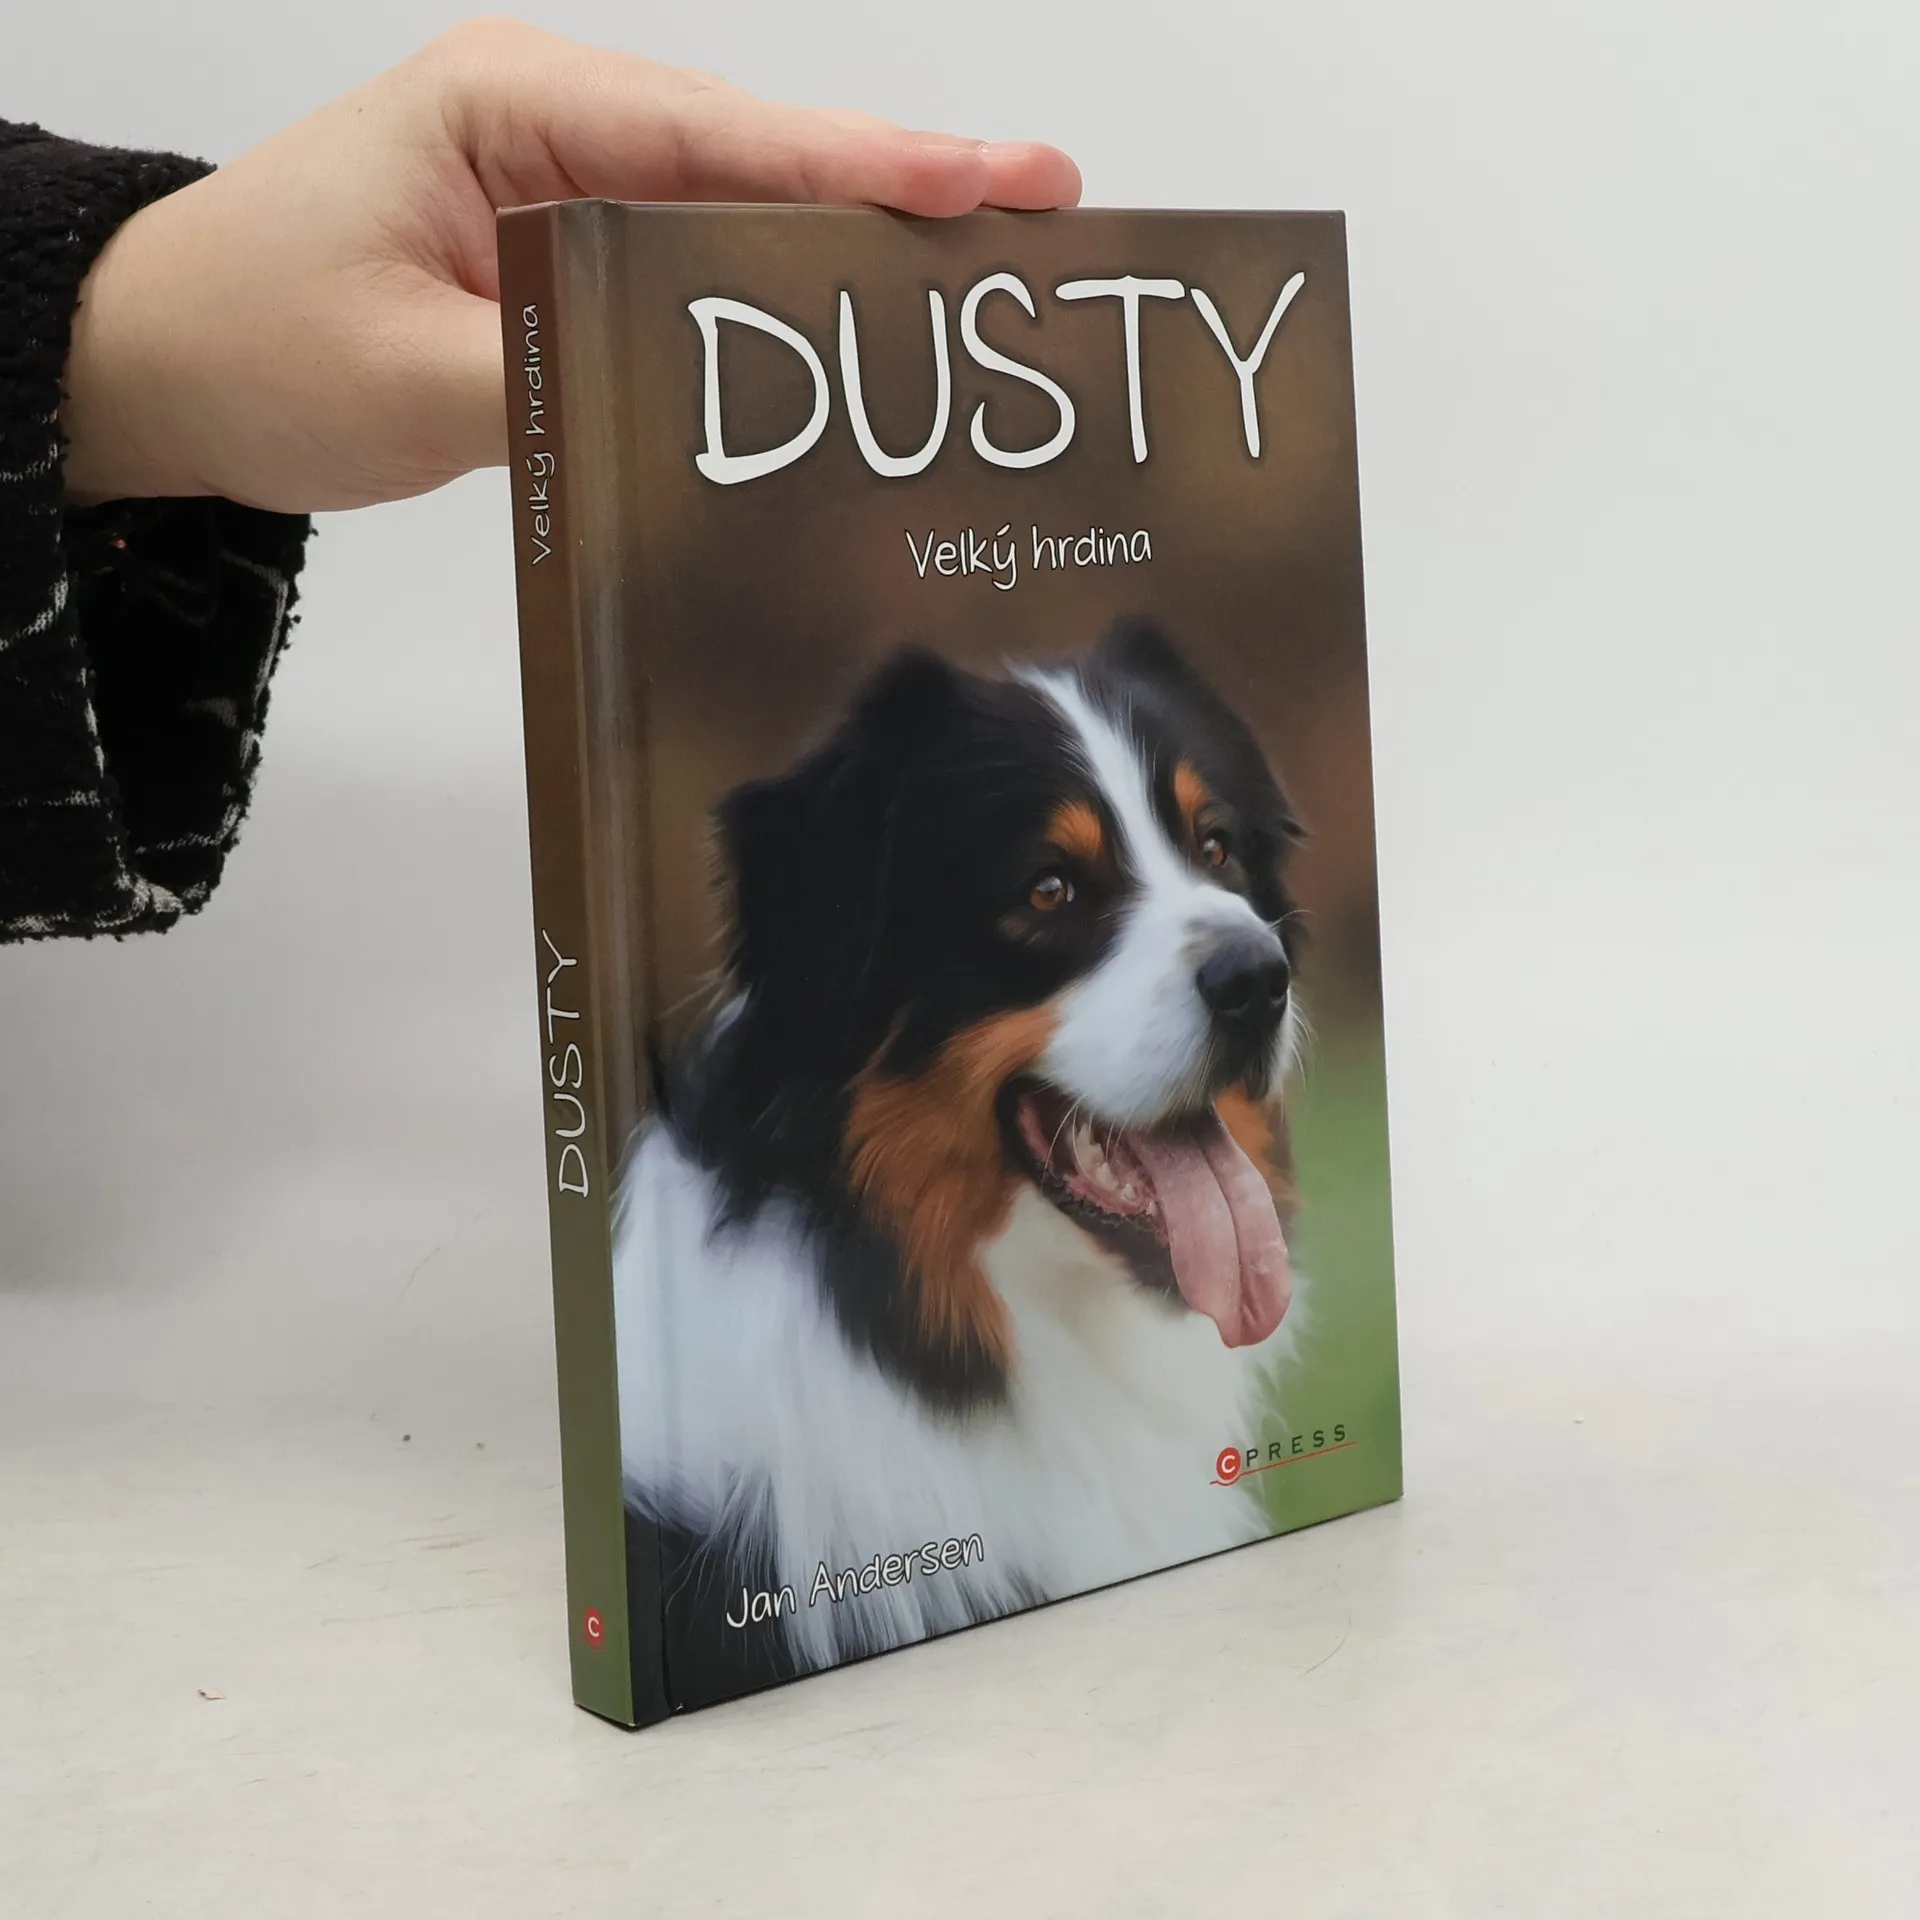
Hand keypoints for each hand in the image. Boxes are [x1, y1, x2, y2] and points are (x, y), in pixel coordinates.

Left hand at [60, 17, 1081, 512]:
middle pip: (759, 159)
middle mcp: (557, 131)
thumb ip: (560, 390)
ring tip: (982, 277)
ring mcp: (565, 193)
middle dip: (899, 191)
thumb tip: (702, 422)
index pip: (724, 138)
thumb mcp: (408, 377)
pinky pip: (695, 274)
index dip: (868, 164)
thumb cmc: (253, 340)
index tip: (996, 180)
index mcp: (516, 110)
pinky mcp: (564, 261)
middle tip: (1042, 219)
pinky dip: (776, 300)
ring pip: (738, 217)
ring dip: (850, 249)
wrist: (159, 362)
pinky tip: (853, 333)